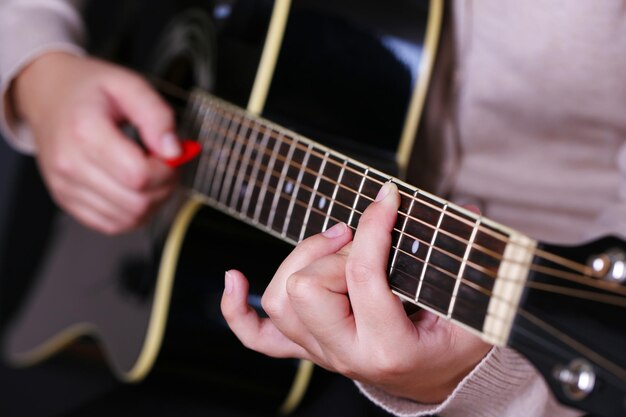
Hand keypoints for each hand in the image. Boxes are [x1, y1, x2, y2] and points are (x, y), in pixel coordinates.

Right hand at [12, 52, 179, 233]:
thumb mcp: (129, 83)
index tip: (170, 154)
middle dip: (164, 187)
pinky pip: (111, 225)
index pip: (139, 175)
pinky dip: (133, 213)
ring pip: (128, 219)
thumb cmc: (88, 88)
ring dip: (151, 202)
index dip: (167, 169)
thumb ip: (157, 115)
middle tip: (164, 165)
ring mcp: (65, 187)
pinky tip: (135, 190)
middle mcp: (70, 164)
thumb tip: (174, 151)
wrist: (47, 94)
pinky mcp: (67, 201)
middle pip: (136, 202)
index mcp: (85, 131)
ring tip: (149, 174)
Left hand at [221, 183, 490, 402]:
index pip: (363, 275)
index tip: (389, 197)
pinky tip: (234, 280)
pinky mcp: (309, 349)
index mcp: (389, 349)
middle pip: (305, 288)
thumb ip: (468, 261)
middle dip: (333, 251)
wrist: (440, 379)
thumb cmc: (458, 345)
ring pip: (279, 300)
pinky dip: (238, 310)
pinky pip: (259, 336)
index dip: (374, 226)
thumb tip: (465, 210)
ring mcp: (321, 353)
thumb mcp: (472, 308)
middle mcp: (346, 355)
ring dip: (301, 260)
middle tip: (361, 236)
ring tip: (335, 242)